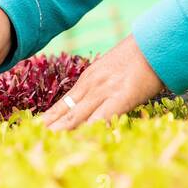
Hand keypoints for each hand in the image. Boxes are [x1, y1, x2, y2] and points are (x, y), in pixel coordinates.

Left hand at [35, 34, 166, 130]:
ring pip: (76, 116)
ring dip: (61, 132)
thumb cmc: (141, 56)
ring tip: (43, 144)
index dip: (49, 118)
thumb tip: (98, 100)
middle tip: (31, 141)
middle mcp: (92, 86)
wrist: (156, 43)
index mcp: (89, 79)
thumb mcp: (113, 67)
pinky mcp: (121, 97)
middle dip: (49, 128)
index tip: (34, 129)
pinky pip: (101, 118)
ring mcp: (104, 91)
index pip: (63, 104)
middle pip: (65, 112)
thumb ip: (102, 83)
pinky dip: (88, 131)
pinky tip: (77, 142)